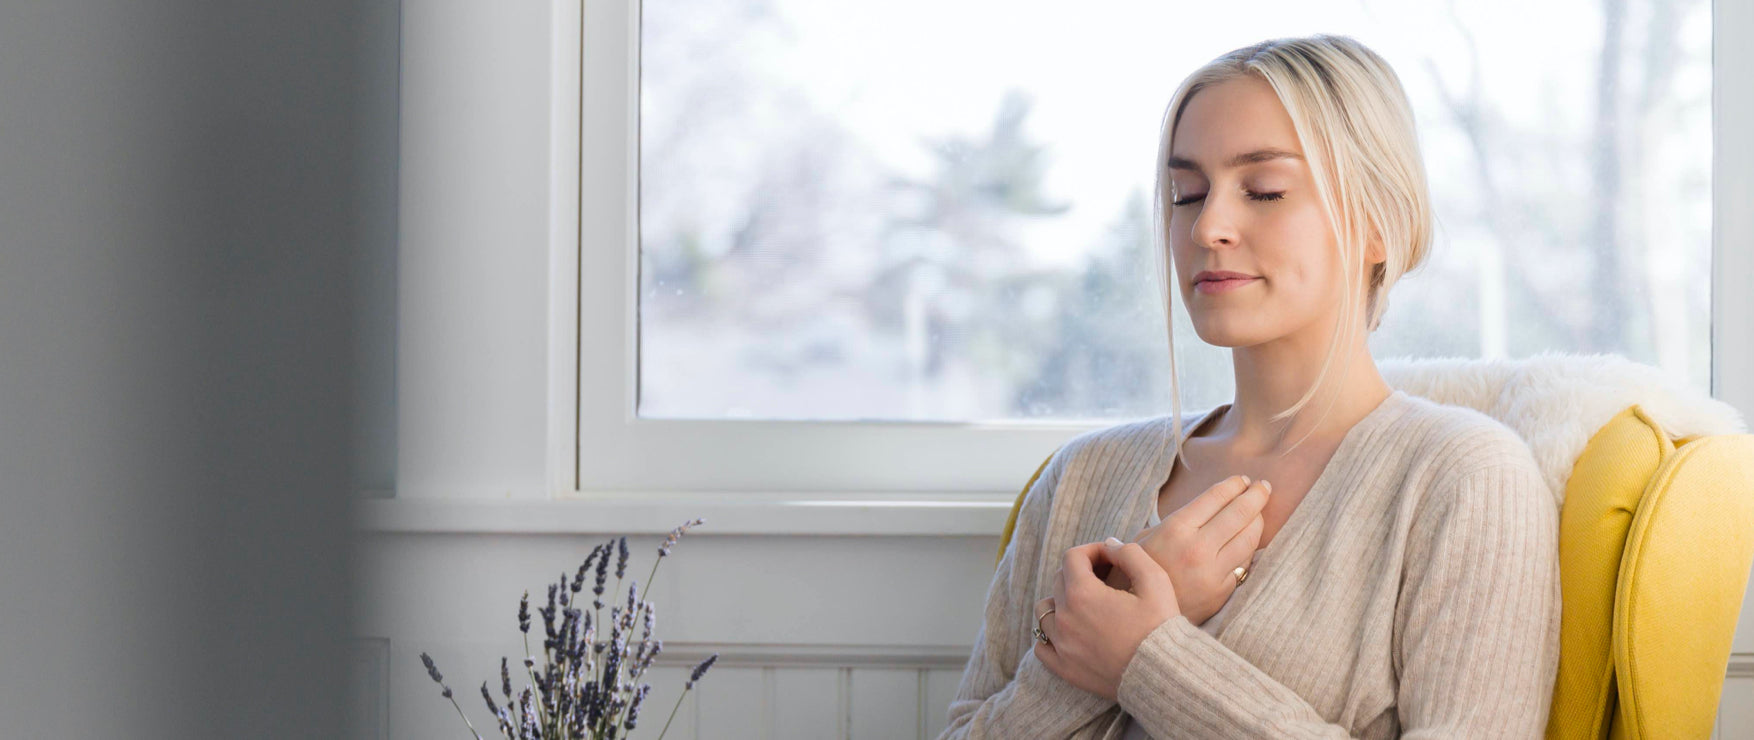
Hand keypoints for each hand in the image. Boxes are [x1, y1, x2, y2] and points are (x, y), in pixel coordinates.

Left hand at [1034, 538, 1179, 700]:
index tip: (1111, 558)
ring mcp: (1061, 645)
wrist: (1163, 675)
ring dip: (1061, 600)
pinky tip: (1071, 632)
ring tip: (1086, 604)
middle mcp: (1065, 617)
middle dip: (1081, 572)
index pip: (1073, 557)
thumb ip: (1130, 553)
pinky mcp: (1065, 668)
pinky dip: (1051, 635)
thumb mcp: (1155, 580)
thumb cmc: (1160, 627)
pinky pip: (1042, 647)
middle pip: (1060, 580)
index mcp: (1082, 594)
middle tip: (1106, 578)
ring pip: (1045, 610)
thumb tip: (1109, 545)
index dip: (1093, 551)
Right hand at [1103, 475, 1268, 626]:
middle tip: (1263, 486)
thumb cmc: (1136, 573)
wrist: (1135, 620)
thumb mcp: (1145, 539)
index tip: (1242, 480)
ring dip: (1258, 520)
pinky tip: (1249, 540)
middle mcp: (1197, 549)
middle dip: (1256, 495)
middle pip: (1239, 513)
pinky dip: (1249, 548)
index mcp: (1175, 530)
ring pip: (1249, 538)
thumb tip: (1206, 508)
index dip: (1233, 485)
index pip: (1216, 498)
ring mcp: (1212, 572)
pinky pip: (1244, 563)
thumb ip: (1176, 523)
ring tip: (1259, 511)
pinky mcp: (1221, 592)